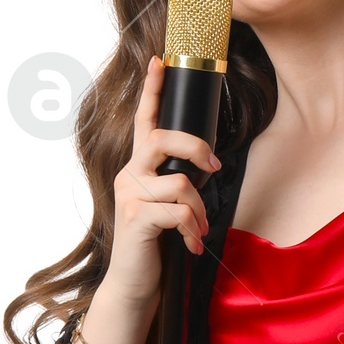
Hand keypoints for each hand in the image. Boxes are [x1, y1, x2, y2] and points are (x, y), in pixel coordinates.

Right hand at [106, 53, 221, 305]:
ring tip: (199, 231)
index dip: (152, 90)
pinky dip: (191, 230)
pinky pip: (178, 212)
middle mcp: (129, 175)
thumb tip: (206, 168)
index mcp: (138, 168)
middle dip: (196, 148)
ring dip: (199, 210)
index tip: (161, 59)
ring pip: (179, 183)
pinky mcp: (136, 219)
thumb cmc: (154, 245)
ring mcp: (130, 196)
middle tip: (215, 168)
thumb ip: (177, 184)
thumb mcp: (166, 208)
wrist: (134, 285)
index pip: (144, 121)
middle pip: (162, 139)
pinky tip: (191, 246)